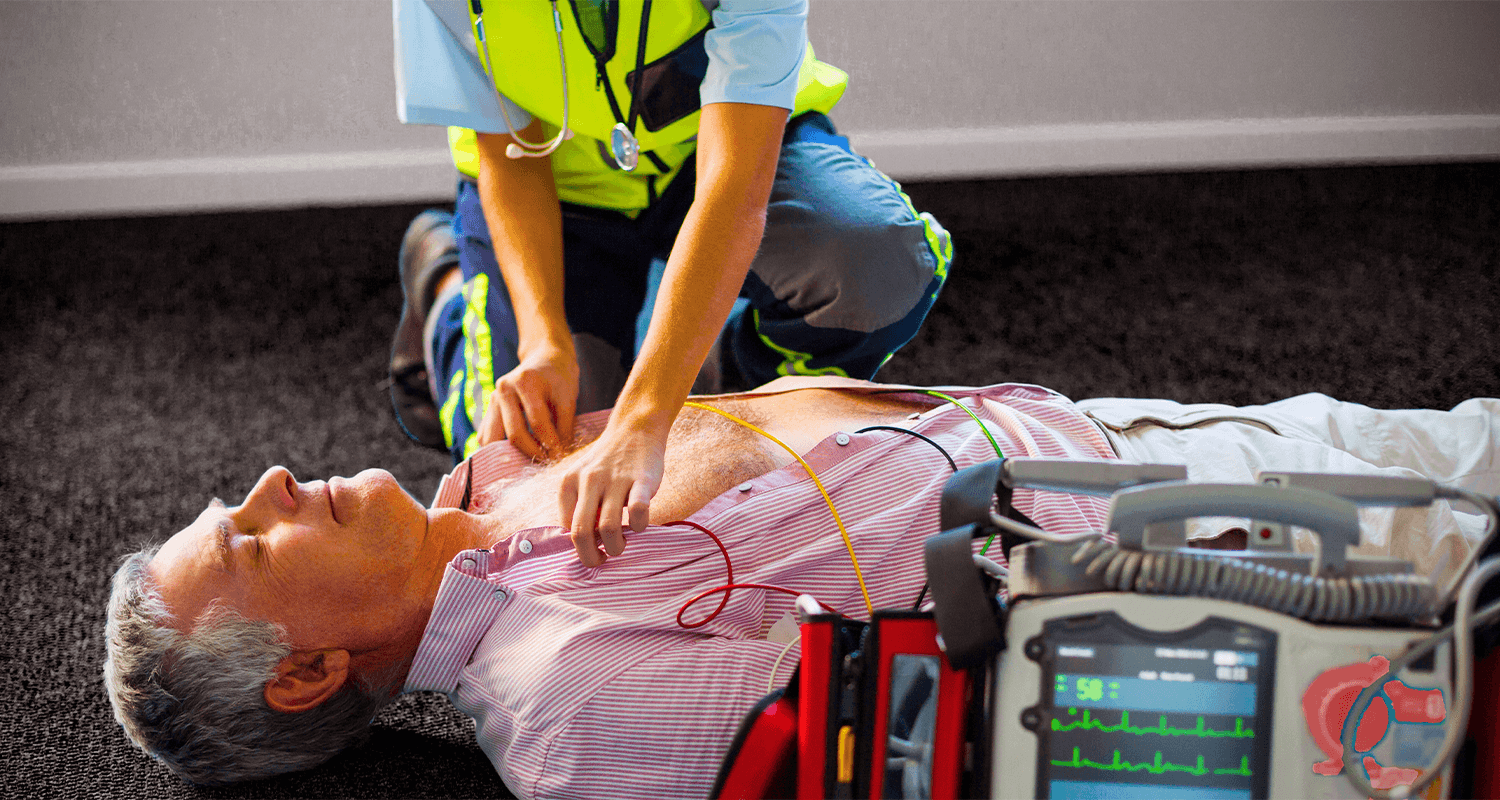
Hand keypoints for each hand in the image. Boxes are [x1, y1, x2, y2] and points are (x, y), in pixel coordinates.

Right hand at [477, 345, 578, 457]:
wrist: (545, 360)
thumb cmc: (559, 378)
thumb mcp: (568, 397)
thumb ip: (564, 426)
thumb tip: (559, 456)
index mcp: (524, 382)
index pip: (537, 422)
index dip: (550, 444)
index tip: (560, 457)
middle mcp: (503, 390)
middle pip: (514, 433)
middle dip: (532, 452)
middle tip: (547, 463)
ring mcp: (492, 400)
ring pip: (493, 438)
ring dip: (510, 455)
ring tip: (529, 464)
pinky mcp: (488, 410)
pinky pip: (486, 436)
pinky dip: (497, 450)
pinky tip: (512, 458)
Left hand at [557, 421, 667, 565]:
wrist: (635, 429)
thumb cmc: (608, 462)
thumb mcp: (582, 478)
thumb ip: (578, 506)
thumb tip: (580, 544)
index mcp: (569, 482)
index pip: (565, 528)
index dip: (578, 546)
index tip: (590, 550)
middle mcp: (589, 481)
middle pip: (581, 533)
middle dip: (590, 557)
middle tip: (600, 562)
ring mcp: (616, 479)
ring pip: (609, 529)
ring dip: (616, 547)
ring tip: (621, 545)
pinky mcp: (642, 480)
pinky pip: (638, 512)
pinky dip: (639, 527)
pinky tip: (639, 524)